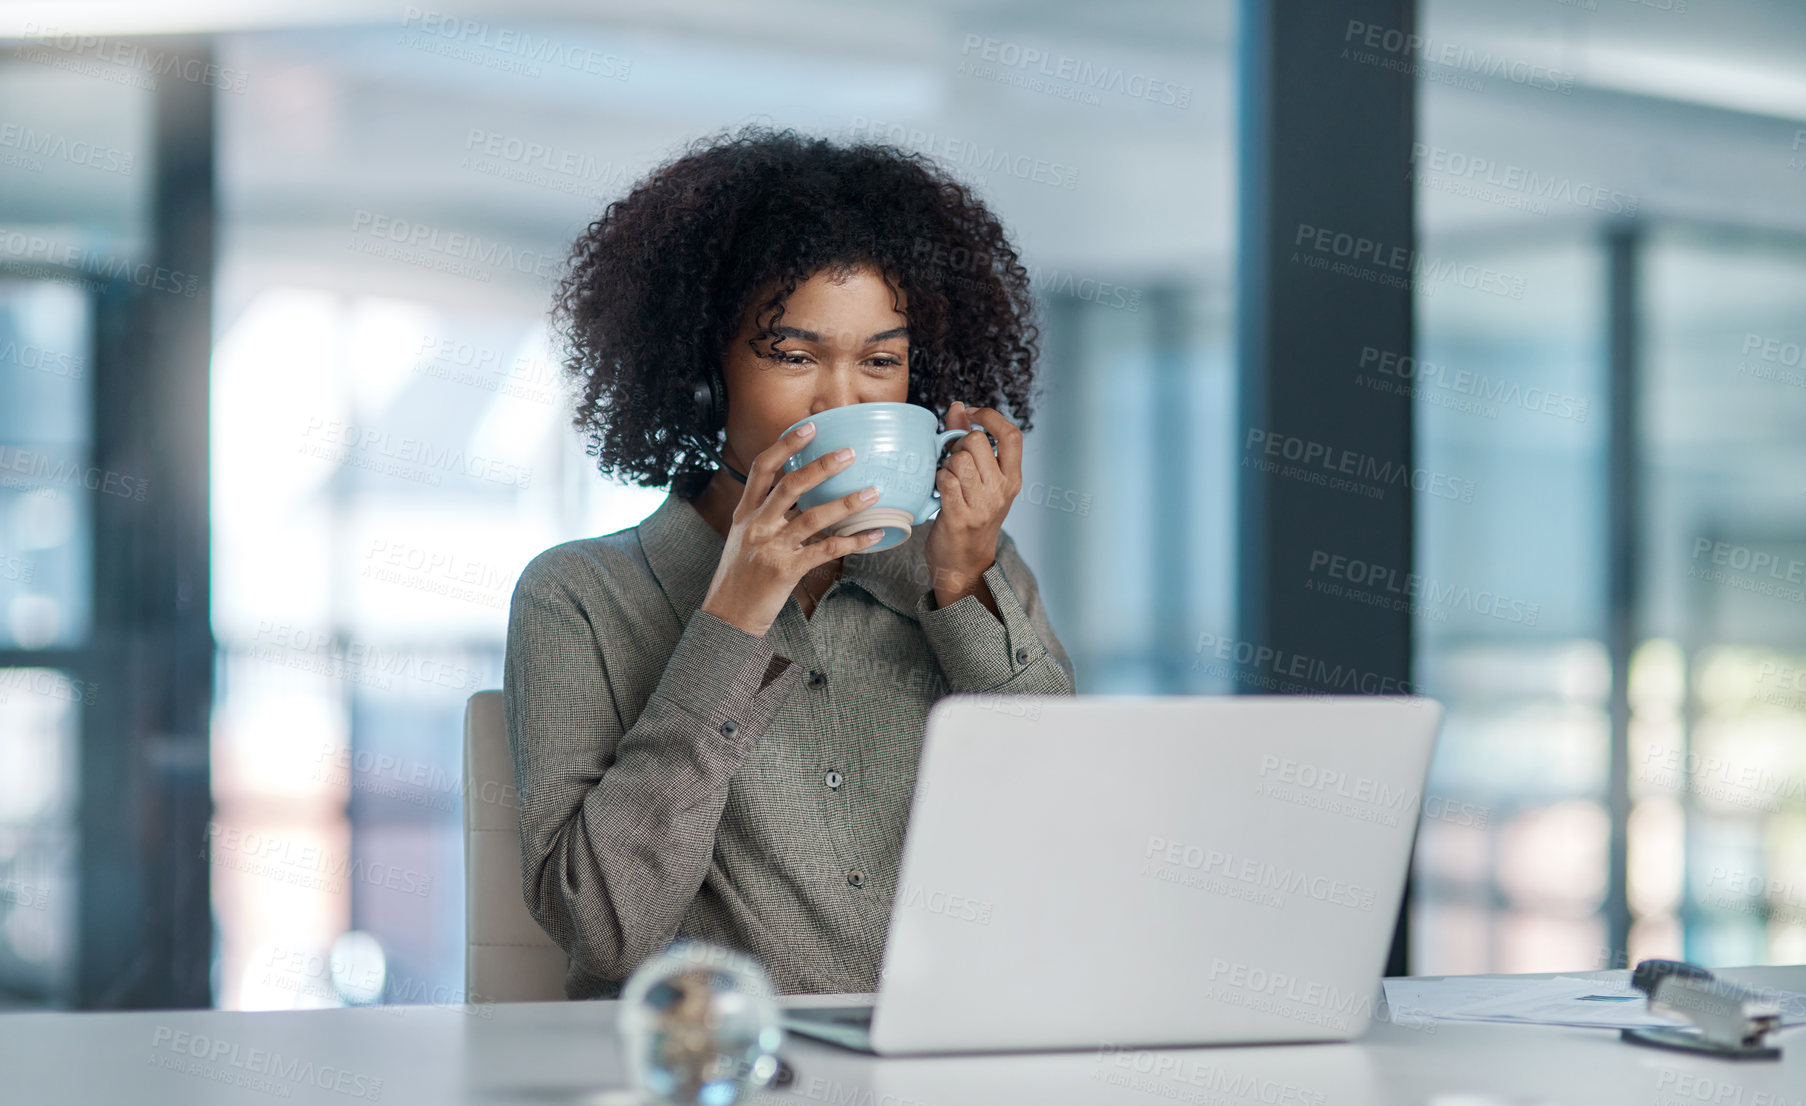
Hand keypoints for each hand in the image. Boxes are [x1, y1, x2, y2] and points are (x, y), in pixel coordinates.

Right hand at [698, 422, 885, 636]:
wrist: (726, 618)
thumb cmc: (738, 578)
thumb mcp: (743, 539)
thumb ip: (764, 516)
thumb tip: (795, 496)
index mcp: (745, 514)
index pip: (761, 469)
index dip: (784, 445)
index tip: (808, 427)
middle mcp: (756, 526)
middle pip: (790, 486)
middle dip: (821, 466)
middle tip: (849, 453)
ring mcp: (770, 548)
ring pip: (812, 517)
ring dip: (846, 503)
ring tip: (872, 493)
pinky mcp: (785, 571)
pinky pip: (825, 551)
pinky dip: (852, 542)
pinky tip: (873, 535)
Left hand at [923, 402, 1022, 614]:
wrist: (964, 562)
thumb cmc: (971, 516)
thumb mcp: (981, 480)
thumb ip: (968, 441)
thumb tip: (958, 406)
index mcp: (1012, 478)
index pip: (1011, 435)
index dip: (990, 416)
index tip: (973, 413)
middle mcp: (1001, 490)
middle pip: (976, 442)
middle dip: (959, 446)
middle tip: (955, 463)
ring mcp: (982, 505)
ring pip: (958, 459)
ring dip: (946, 465)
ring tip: (948, 480)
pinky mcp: (960, 516)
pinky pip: (945, 480)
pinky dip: (938, 481)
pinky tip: (941, 491)